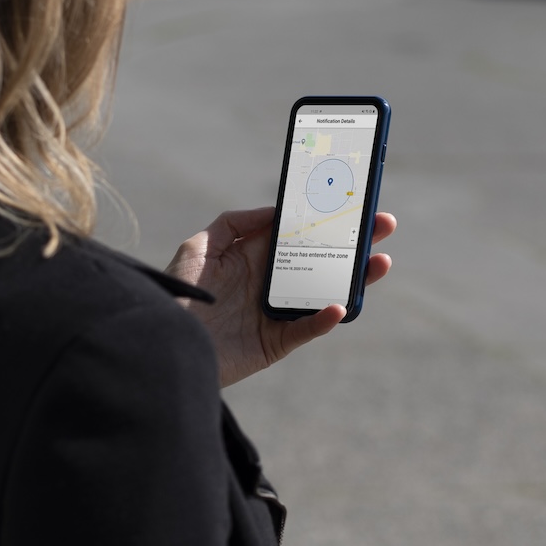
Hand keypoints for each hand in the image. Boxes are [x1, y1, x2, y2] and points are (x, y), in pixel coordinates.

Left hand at [165, 206, 395, 387]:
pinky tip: (340, 305)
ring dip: (356, 278)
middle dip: (355, 241)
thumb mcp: (199, 247)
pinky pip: (308, 328)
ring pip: (327, 291)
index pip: (301, 233)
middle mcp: (272, 282)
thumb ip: (234, 224)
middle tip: (384, 223)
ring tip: (380, 261)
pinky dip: (325, 318)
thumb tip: (275, 211)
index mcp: (256, 257)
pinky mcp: (276, 342)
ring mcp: (278, 312)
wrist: (161, 345)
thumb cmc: (175, 294)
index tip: (352, 200)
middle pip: (324, 258)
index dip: (326, 217)